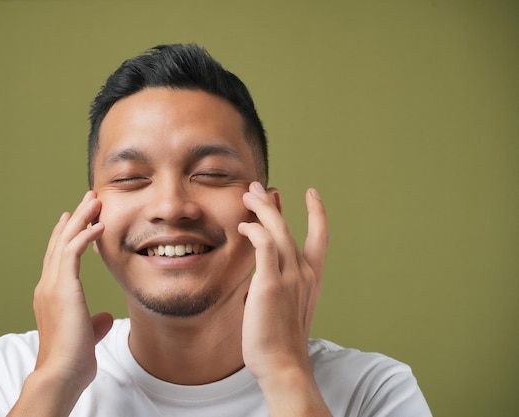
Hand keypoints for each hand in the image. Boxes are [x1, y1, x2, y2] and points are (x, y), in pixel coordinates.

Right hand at [8, 191, 112, 416]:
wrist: (62, 373)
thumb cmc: (73, 360)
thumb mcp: (87, 335)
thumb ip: (94, 323)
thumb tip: (104, 318)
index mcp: (51, 295)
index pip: (58, 257)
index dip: (67, 235)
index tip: (76, 218)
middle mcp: (48, 285)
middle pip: (60, 242)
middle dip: (75, 218)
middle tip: (88, 199)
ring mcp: (52, 285)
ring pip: (65, 241)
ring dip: (81, 219)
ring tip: (95, 201)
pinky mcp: (62, 287)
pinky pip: (72, 252)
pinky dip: (85, 235)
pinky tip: (99, 225)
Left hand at [238, 182, 330, 415]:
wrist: (283, 365)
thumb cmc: (279, 341)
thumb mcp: (286, 307)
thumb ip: (278, 286)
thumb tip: (260, 277)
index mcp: (312, 278)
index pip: (321, 237)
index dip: (318, 212)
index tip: (312, 193)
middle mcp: (305, 273)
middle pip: (290, 226)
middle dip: (273, 203)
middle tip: (258, 188)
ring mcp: (290, 277)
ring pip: (277, 229)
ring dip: (262, 209)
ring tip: (247, 196)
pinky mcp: (270, 284)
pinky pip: (264, 245)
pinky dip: (254, 230)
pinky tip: (243, 226)